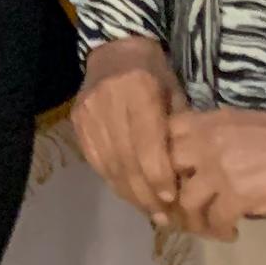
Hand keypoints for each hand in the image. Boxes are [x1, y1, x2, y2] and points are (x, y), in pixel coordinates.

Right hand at [70, 35, 187, 219]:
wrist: (116, 48)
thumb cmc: (155, 72)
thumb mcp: (175, 93)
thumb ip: (178, 130)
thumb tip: (188, 175)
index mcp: (139, 89)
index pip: (147, 143)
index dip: (159, 175)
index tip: (172, 199)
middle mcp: (108, 101)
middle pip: (127, 159)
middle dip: (146, 192)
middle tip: (164, 217)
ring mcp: (88, 113)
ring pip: (110, 164)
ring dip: (130, 192)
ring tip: (149, 211)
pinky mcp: (77, 121)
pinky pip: (96, 160)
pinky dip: (114, 180)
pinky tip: (129, 192)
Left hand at [165, 106, 265, 240]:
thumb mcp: (244, 126)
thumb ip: (218, 142)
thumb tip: (204, 170)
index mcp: (209, 122)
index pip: (163, 136)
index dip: (162, 160)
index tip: (172, 177)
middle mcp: (206, 142)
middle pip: (165, 171)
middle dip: (169, 192)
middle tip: (183, 208)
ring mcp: (219, 170)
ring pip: (185, 201)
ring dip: (194, 218)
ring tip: (209, 226)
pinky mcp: (237, 196)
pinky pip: (214, 220)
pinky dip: (219, 231)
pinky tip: (231, 232)